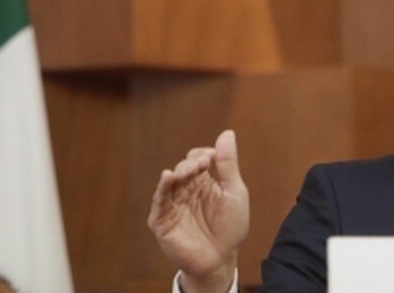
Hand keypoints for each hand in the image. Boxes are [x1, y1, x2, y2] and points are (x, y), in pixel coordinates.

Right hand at [148, 129, 249, 292]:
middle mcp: (185, 191)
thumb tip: (227, 132)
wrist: (221, 259)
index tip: (213, 158)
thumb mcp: (234, 191)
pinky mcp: (162, 221)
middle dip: (192, 164)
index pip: (197, 158)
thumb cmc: (230, 228)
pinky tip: (167, 177)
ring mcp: (173, 205)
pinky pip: (159, 202)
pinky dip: (162, 188)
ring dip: (179, 172)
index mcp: (202, 182)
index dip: (204, 155)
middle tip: (203, 165)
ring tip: (189, 170)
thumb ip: (228, 164)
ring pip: (170, 182)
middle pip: (183, 168)